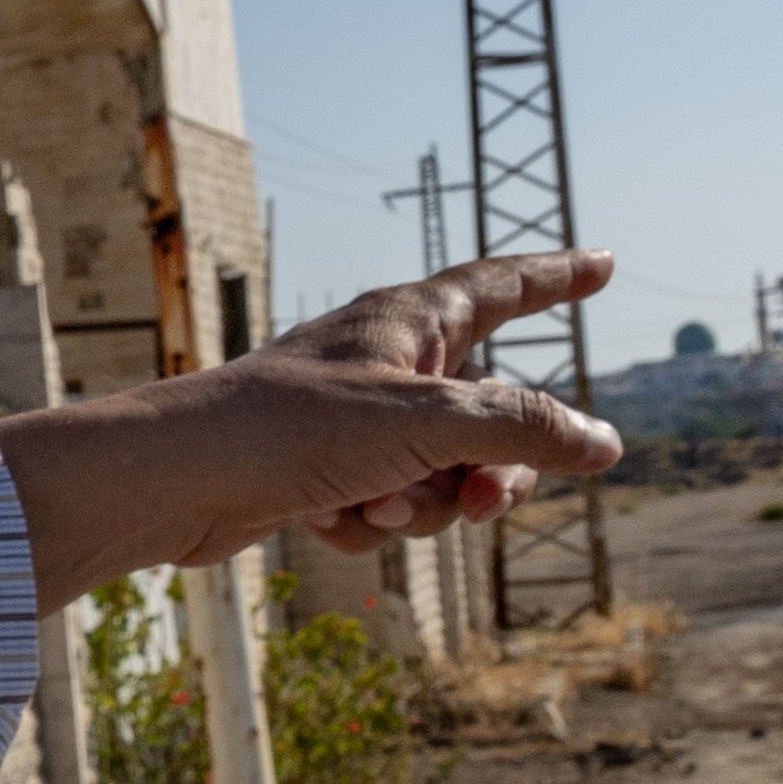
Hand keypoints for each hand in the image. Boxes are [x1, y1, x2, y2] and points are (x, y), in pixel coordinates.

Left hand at [0, 249, 629, 607]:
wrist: (175, 483)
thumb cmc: (294, 429)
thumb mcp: (428, 425)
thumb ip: (522, 430)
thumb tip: (607, 442)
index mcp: (410, 320)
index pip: (503, 287)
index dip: (559, 276)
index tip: (605, 261)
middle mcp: (386, 361)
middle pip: (490, 417)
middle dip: (490, 471)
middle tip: (480, 503)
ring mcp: (354, 419)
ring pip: (440, 474)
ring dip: (421, 505)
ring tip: (374, 504)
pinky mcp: (321, 471)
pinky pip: (385, 506)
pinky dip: (366, 522)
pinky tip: (321, 519)